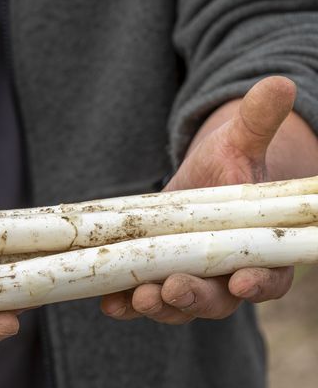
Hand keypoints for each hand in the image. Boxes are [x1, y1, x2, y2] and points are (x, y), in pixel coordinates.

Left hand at [102, 76, 308, 323]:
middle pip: (217, 300)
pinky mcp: (158, 276)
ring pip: (178, 305)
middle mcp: (226, 274)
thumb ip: (257, 123)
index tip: (243, 281)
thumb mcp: (240, 144)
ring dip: (158, 306)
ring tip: (135, 298)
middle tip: (172, 288)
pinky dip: (127, 303)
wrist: (200, 182)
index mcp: (259, 249)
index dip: (260, 282)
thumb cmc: (228, 166)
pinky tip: (109, 302)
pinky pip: (144, 297)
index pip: (269, 274)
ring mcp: (190, 279)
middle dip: (195, 298)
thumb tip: (279, 82)